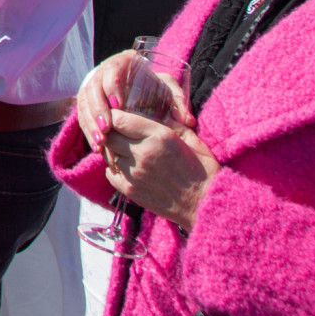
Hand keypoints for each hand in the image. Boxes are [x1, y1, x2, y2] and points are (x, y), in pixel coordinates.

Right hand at [73, 50, 197, 152]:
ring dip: (90, 123)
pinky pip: (81, 115)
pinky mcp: (85, 101)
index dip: (112, 87)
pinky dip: (87, 131)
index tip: (118, 106)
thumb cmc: (155, 87)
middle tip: (107, 129)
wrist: (138, 86)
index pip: (112, 70)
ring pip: (84, 103)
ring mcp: (91, 85)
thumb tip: (188, 121)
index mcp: (123, 61)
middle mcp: (103, 71)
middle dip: (98, 110)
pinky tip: (97, 146)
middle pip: (93, 88)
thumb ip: (178, 101)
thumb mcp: (167, 89)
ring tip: (101, 143)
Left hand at [101, 111, 221, 231]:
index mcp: (159, 135)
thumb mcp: (191, 139)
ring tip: (127, 152)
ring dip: (114, 152)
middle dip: (111, 133)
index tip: (119, 117)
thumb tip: (157, 111)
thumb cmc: (203, 170)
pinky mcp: (130, 191)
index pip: (118, 119)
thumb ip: (171, 123)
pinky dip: (115, 169)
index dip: (115, 116)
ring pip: (108, 155)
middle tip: (120, 134)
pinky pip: (110, 173)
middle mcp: (142, 152)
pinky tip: (129, 168)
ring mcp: (134, 173)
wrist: (205, 204)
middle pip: (108, 136)